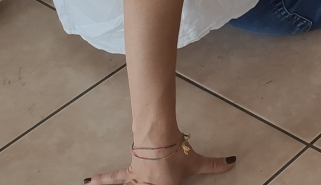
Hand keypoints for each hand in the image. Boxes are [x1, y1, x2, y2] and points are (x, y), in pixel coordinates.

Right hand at [88, 140, 234, 184]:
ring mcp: (138, 181)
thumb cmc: (177, 152)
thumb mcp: (197, 161)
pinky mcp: (130, 172)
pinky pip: (114, 179)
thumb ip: (214, 165)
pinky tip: (88, 181)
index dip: (166, 184)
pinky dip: (101, 180)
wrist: (159, 139)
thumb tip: (232, 163)